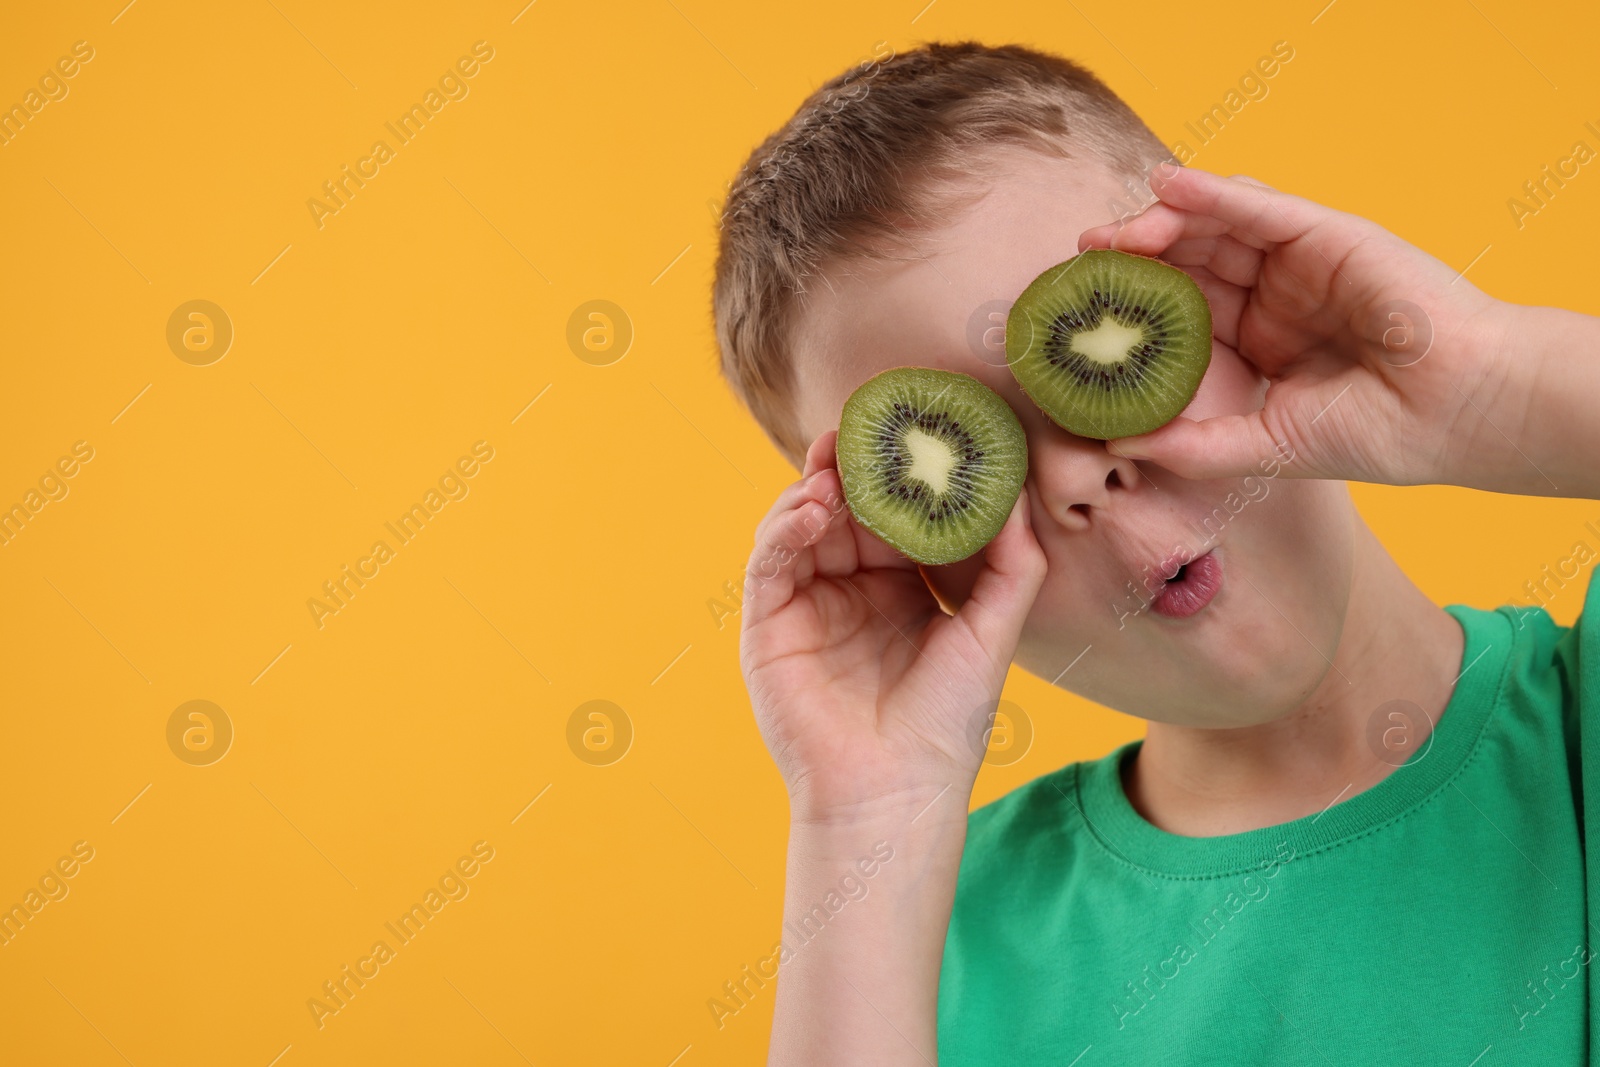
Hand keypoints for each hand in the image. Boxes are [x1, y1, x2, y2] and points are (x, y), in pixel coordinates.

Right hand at [740, 432, 1045, 824]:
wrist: (897, 789)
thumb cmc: (948, 721)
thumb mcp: (992, 629)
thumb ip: (1011, 560)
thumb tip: (1016, 490)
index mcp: (900, 587)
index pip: (894, 511)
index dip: (902, 470)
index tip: (916, 425)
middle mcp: (849, 589)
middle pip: (844, 506)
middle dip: (853, 464)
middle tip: (866, 424)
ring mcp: (805, 603)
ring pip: (801, 522)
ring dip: (815, 486)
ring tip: (837, 463)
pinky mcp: (767, 624)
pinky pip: (769, 559)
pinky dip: (784, 525)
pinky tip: (812, 507)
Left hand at [1078, 165, 1513, 486]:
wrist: (1455, 413)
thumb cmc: (1375, 434)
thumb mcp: (1264, 447)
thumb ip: (1193, 447)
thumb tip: (1116, 448)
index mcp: (1258, 342)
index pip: (1180, 315)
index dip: (1133, 310)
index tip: (1082, 315)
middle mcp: (1273, 296)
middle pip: (1188, 264)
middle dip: (1134, 260)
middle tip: (1083, 263)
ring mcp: (1298, 262)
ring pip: (1215, 228)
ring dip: (1160, 223)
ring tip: (1113, 236)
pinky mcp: (1325, 233)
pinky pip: (1257, 206)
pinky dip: (1211, 191)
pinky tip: (1167, 185)